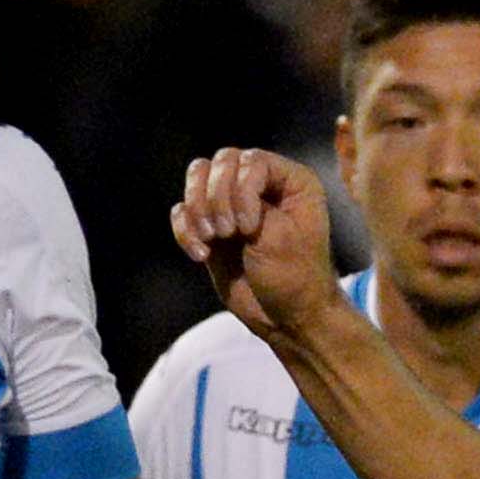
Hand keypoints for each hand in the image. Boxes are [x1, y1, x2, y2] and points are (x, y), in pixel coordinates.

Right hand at [174, 148, 345, 344]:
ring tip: (211, 240)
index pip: (250, 161)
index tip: (249, 228)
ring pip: (198, 178)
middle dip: (216, 196)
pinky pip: (183, 211)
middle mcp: (262, 185)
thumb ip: (250, 203)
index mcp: (291, 180)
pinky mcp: (212, 227)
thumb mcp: (280, 237)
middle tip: (227, 233)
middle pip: (221, 162)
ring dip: (197, 208)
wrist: (287, 318)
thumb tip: (216, 188)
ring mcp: (234, 203)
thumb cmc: (296, 278)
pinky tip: (200, 255)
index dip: (242, 190)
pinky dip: (185, 230)